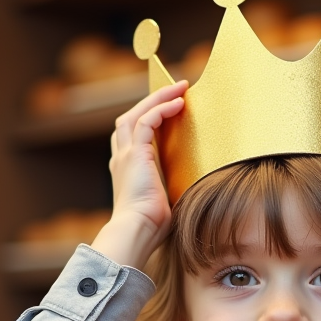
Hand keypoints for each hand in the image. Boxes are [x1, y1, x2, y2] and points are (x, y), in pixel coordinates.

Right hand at [91, 80, 187, 269]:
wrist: (137, 232)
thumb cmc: (152, 227)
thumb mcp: (164, 202)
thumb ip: (172, 189)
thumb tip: (198, 189)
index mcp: (127, 170)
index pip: (132, 136)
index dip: (147, 118)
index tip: (169, 109)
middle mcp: (122, 159)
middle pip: (130, 118)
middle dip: (152, 101)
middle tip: (175, 90)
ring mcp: (126, 155)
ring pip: (136, 114)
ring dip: (157, 98)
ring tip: (179, 88)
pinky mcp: (135, 154)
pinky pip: (146, 121)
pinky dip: (161, 109)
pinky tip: (178, 103)